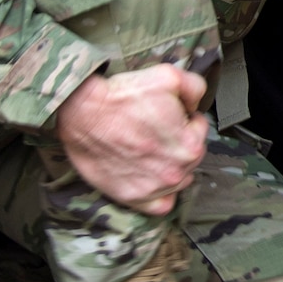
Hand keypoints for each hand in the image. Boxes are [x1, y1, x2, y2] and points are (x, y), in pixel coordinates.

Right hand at [54, 65, 208, 215]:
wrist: (83, 113)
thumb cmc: (121, 97)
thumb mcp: (168, 76)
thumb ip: (195, 88)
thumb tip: (195, 104)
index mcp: (190, 146)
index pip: (199, 129)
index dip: (184, 116)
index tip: (167, 112)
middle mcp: (175, 173)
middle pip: (189, 156)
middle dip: (178, 140)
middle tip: (155, 128)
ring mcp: (154, 189)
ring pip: (177, 179)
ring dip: (170, 165)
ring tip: (148, 148)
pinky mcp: (133, 198)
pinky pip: (160, 204)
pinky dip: (160, 194)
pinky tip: (151, 176)